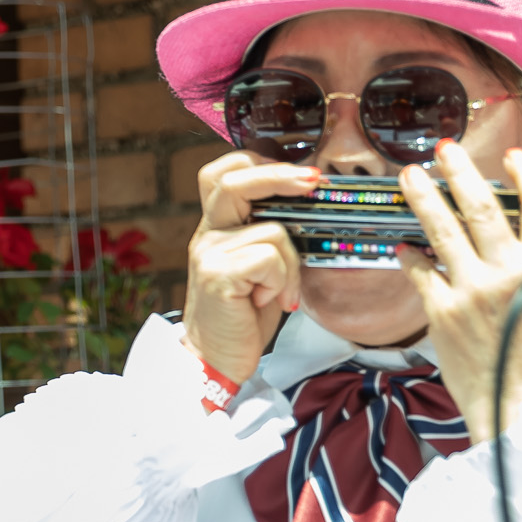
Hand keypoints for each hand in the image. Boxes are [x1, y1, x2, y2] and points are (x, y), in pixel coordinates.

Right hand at [184, 151, 315, 386]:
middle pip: (235, 179)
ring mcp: (209, 253)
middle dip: (280, 174)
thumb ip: (271, 234)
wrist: (214, 360)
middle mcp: (207, 234)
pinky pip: (269, 258)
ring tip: (280, 290)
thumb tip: (311, 204)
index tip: (299, 171)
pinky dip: (282, 280)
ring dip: (290, 263)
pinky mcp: (218, 275)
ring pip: (272, 230)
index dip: (259, 162)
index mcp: (216, 226)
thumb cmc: (243, 315)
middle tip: (314, 181)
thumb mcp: (259, 267)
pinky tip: (272, 300)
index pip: (222, 172)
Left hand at [398, 143, 521, 442]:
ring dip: (424, 198)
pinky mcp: (442, 312)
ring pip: (442, 231)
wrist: (519, 403)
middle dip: (461, 172)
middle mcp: (506, 272)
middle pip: (480, 208)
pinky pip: (421, 274)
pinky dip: (411, 256)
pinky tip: (403, 244)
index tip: (512, 156)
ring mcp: (470, 290)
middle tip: (445, 149)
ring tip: (410, 175)